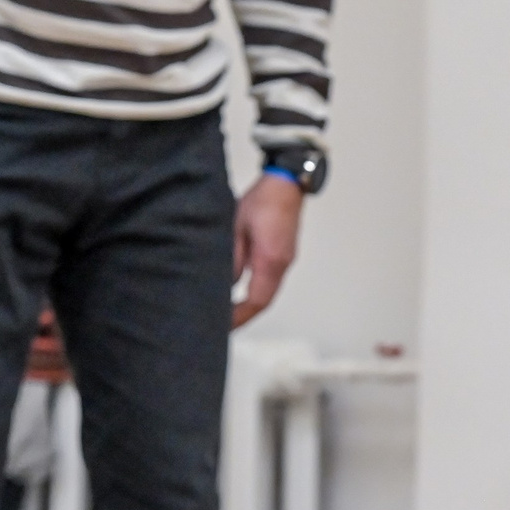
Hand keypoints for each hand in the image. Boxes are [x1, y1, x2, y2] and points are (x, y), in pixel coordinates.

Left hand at [230, 173, 303, 327]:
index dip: (239, 316)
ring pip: (268, 293)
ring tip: (229, 311)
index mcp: (270, 259)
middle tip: (223, 325)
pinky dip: (255, 291)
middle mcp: (282, 265)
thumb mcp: (236, 228)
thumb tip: (225, 284)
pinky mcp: (284, 255)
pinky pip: (270, 281)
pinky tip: (240, 292)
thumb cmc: (262, 200)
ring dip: (250, 305)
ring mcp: (285, 261)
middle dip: (243, 316)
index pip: (256, 301)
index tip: (223, 325)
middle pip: (264, 301)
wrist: (287, 183)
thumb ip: (232, 258)